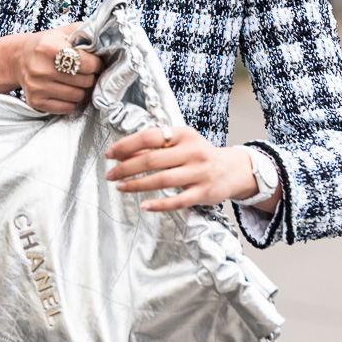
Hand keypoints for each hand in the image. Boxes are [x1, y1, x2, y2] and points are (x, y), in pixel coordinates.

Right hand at [13, 24, 103, 113]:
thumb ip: (85, 31)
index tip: (95, 63)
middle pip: (85, 81)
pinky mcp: (35, 101)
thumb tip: (108, 37)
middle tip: (84, 72)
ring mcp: (37, 87)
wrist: (18, 59)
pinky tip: (65, 90)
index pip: (88, 63)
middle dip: (89, 76)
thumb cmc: (46, 45)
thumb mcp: (63, 32)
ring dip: (80, 89)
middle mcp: (41, 68)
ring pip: (77, 96)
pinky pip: (66, 108)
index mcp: (50, 47)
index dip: (97, 64)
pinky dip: (70, 101)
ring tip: (74, 80)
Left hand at [104, 125, 265, 211]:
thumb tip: (123, 154)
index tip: (110, 154)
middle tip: (110, 175)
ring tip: (120, 187)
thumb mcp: (181, 143)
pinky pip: (177, 201)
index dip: (126, 145)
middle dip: (126, 168)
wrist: (231, 169)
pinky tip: (145, 206)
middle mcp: (192, 151)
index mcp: (184, 134)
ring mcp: (199, 172)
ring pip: (161, 180)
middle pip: (152, 160)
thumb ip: (155, 147)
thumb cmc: (198, 155)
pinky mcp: (203, 192)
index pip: (149, 137)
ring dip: (137, 185)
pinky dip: (159, 205)